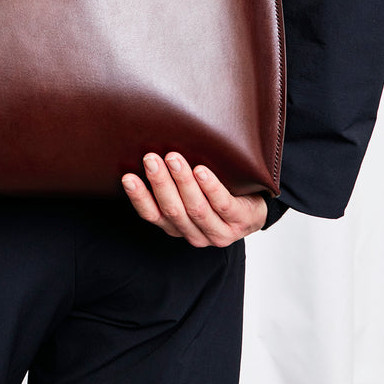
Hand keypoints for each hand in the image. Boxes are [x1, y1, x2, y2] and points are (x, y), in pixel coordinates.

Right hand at [122, 152, 266, 246]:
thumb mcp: (189, 195)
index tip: (128, 177)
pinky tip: (202, 171)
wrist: (255, 207)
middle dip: (160, 183)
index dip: (139, 198)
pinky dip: (210, 187)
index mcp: (178, 227)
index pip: (153, 216)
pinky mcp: (240, 221)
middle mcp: (195, 233)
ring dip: (183, 182)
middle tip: (151, 158)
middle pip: (173, 210)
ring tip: (174, 158)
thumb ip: (171, 183)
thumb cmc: (215, 196)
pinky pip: (222, 205)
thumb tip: (147, 150)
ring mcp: (218, 231)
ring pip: (196, 208)